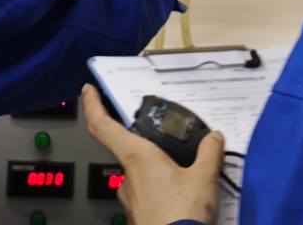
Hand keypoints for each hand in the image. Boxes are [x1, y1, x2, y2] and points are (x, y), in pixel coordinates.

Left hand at [82, 84, 225, 224]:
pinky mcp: (138, 217)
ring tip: (183, 174)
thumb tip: (214, 138)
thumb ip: (209, 153)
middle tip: (169, 145)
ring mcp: (131, 200)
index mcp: (137, 157)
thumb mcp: (204, 178)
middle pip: (129, 151)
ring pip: (139, 176)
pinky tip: (180, 197)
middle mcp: (128, 177)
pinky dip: (160, 191)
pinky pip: (147, 196)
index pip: (103, 126)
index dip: (93, 105)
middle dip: (148, 147)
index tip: (89, 91)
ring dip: (155, 172)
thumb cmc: (182, 216)